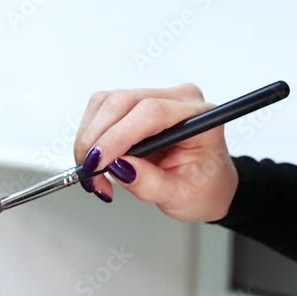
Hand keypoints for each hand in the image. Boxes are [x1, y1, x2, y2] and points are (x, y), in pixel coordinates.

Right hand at [73, 83, 238, 221]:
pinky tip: (99, 159)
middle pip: (122, 102)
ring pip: (106, 103)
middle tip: (90, 171)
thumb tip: (119, 166)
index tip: (98, 161)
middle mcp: (177, 100)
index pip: (151, 112)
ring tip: (95, 171)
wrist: (207, 185)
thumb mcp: (180, 196)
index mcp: (199, 118)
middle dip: (97, 138)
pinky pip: (102, 111)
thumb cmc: (203, 187)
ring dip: (90, 138)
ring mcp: (155, 98)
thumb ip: (149, 183)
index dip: (118, 136)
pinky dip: (91, 136)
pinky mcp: (136, 105)